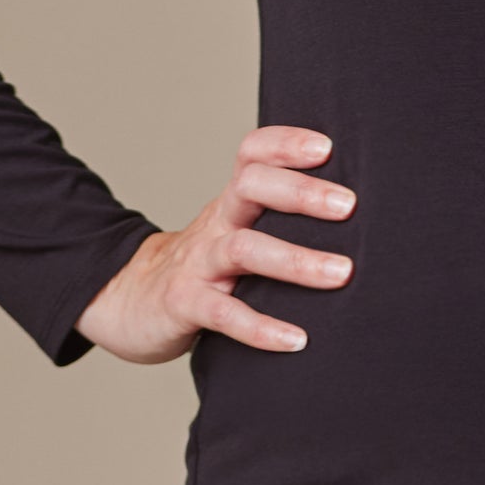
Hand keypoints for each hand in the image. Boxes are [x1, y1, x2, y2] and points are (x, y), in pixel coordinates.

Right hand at [73, 124, 355, 363]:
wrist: (129, 300)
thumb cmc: (203, 264)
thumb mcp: (233, 230)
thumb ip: (275, 219)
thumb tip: (356, 218)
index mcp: (231, 202)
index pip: (252, 155)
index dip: (285, 143)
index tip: (326, 147)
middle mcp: (216, 223)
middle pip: (251, 188)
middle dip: (301, 193)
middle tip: (348, 206)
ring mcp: (197, 263)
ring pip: (244, 249)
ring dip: (295, 260)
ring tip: (342, 273)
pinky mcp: (183, 304)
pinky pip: (224, 315)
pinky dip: (261, 328)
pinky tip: (297, 341)